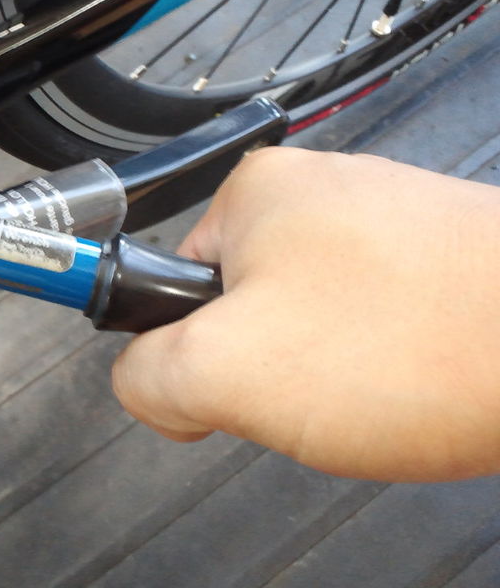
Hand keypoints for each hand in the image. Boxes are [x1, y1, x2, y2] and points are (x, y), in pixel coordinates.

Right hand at [112, 146, 499, 481]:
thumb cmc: (413, 346)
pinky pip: (380, 324)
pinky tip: (419, 384)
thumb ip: (146, 376)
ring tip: (380, 391)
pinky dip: (390, 365)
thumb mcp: (223, 373)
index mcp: (251, 195)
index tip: (225, 392)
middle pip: (241, 306)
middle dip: (267, 370)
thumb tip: (143, 382)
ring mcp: (388, 220)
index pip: (162, 284)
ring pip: (315, 322)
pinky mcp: (442, 257)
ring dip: (334, 373)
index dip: (183, 357)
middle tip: (313, 396)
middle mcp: (318, 190)